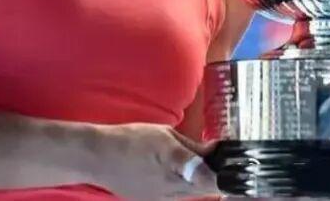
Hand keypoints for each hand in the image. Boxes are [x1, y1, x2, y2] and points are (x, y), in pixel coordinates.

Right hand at [86, 123, 218, 198]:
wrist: (98, 156)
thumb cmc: (132, 140)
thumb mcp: (166, 136)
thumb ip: (192, 148)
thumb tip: (216, 151)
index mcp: (177, 173)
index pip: (213, 183)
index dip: (226, 175)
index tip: (231, 163)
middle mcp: (170, 193)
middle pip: (203, 190)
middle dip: (212, 177)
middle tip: (213, 159)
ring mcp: (159, 200)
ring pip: (188, 194)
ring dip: (195, 182)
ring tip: (190, 163)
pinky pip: (173, 196)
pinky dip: (178, 185)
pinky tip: (171, 171)